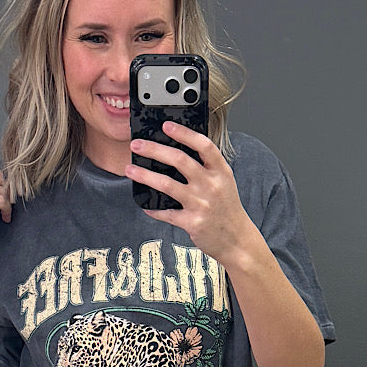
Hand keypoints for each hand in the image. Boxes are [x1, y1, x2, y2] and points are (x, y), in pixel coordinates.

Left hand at [125, 121, 256, 267]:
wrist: (237, 240)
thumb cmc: (227, 209)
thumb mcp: (224, 183)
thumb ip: (207, 168)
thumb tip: (177, 153)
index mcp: (221, 171)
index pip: (202, 145)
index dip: (184, 133)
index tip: (166, 126)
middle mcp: (211, 185)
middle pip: (179, 160)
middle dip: (154, 150)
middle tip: (136, 145)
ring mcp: (201, 204)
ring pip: (167, 184)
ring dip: (145, 176)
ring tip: (130, 170)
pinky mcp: (192, 222)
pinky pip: (166, 213)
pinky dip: (153, 209)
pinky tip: (145, 205)